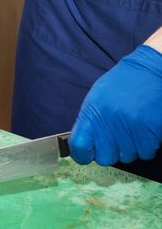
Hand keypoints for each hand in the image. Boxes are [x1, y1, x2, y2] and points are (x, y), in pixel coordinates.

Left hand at [69, 29, 161, 165]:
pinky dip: (146, 145)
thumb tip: (85, 146)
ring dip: (130, 147)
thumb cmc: (121, 84)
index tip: (87, 154)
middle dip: (109, 152)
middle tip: (115, 138)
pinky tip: (144, 129)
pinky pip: (146, 152)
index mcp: (91, 114)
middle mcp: (108, 124)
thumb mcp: (96, 99)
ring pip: (126, 156)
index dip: (82, 155)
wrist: (150, 70)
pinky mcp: (150, 132)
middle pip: (104, 158)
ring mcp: (129, 129)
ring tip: (132, 128)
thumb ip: (90, 122)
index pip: (78, 146)